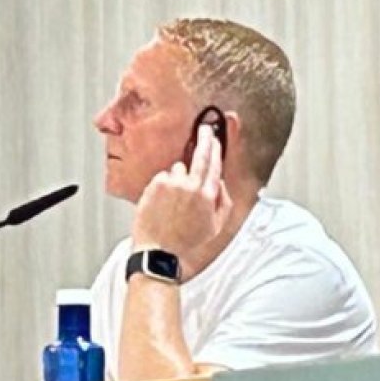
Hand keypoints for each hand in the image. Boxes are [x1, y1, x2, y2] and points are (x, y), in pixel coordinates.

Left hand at [131, 124, 234, 268]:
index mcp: (207, 195)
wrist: (158, 251)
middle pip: (200, 154)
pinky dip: (164, 185)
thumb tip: (219, 183)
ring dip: (179, 177)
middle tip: (205, 130)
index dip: (216, 148)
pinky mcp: (155, 184)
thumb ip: (223, 201)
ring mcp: (172, 183)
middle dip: (204, 139)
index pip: (215, 163)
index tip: (216, 139)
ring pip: (178, 169)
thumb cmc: (184, 241)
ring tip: (174, 200)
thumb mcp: (215, 227)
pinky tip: (163, 202)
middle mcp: (191, 186)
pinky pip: (163, 177)